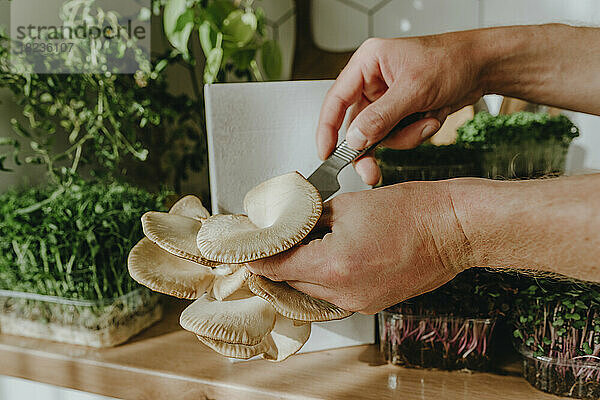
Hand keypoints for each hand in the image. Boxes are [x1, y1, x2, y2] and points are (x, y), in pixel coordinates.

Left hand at [247, 181, 472, 313]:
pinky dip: (325, 277)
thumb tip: (287, 225)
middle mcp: (344, 292)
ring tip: (299, 246)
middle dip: (278, 261)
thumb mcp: (346, 206)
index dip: (256, 256)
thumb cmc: (411, 211)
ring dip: (302, 269)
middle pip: (290, 281)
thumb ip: (309, 220)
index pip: (276, 266)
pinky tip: (327, 256)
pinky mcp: (373, 302)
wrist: (452, 228)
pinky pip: (335, 293)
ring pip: (312, 289)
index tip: (244, 249)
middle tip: (271, 241)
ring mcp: (360, 302)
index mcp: (333, 266)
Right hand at [317, 34, 483, 184]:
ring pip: (378, 135)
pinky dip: (415, 134)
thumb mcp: (414, 89)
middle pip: (355, 125)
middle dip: (371, 147)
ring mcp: (386, 99)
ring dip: (404, 137)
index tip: (326, 154)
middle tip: (371, 172)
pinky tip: (431, 117)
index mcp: (367, 64)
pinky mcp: (400, 112)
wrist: (483, 66)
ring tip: (427, 120)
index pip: (335, 100)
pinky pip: (397, 136)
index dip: (327, 129)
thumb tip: (354, 139)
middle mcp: (372, 82)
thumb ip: (381, 117)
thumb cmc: (452, 60)